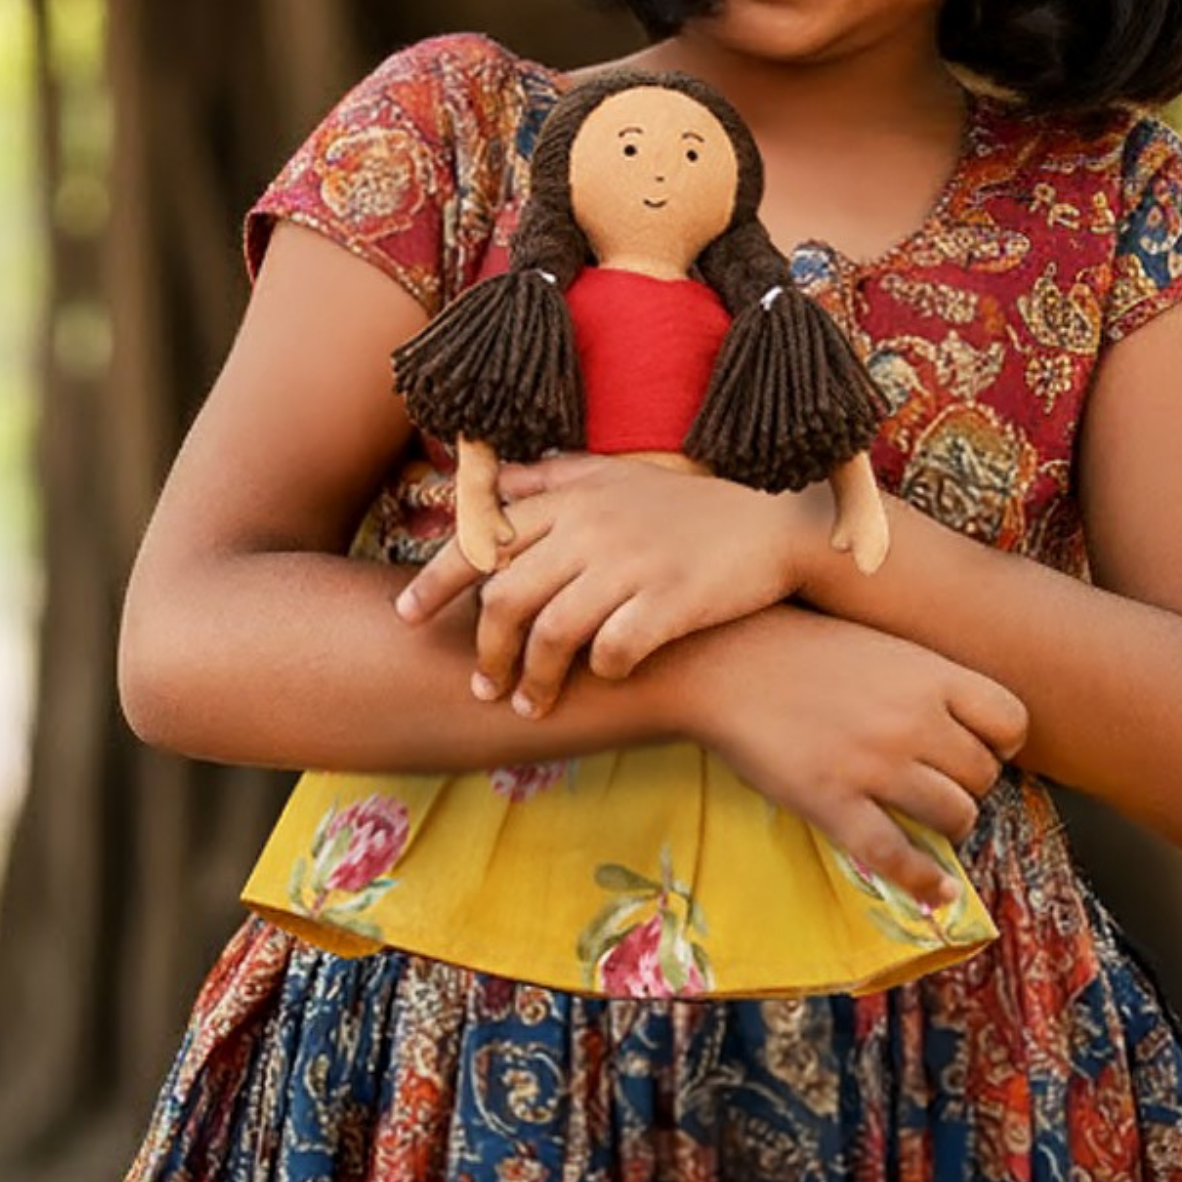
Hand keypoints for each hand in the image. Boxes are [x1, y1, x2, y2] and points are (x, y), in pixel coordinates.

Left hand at [397, 454, 831, 718]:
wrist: (776, 525)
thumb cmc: (691, 506)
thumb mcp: (620, 475)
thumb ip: (555, 476)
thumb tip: (496, 478)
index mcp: (574, 497)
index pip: (484, 540)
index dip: (436, 581)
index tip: (405, 615)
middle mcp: (594, 527)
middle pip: (506, 598)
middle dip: (485, 652)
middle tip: (481, 686)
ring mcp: (632, 564)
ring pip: (551, 634)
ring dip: (533, 680)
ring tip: (530, 706)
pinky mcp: (671, 601)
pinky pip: (612, 652)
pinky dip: (598, 674)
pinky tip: (601, 682)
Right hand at [676, 607, 1027, 905]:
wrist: (724, 662)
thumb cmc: (798, 647)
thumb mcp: (876, 645)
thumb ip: (922, 680)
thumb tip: (958, 723)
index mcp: (927, 673)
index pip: (1010, 720)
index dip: (1002, 744)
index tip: (984, 751)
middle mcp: (913, 718)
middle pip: (983, 774)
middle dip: (970, 787)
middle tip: (943, 786)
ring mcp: (875, 762)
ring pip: (955, 815)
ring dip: (951, 826)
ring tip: (934, 826)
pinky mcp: (835, 801)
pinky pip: (896, 855)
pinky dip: (924, 881)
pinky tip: (936, 891)